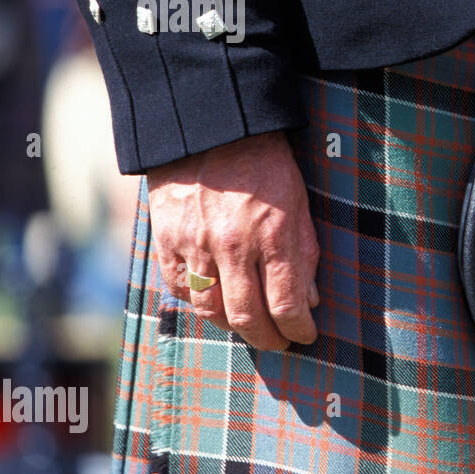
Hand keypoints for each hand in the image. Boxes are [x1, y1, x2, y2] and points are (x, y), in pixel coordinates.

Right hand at [147, 131, 319, 350]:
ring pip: (210, 310)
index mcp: (272, 235)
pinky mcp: (166, 240)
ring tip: (248, 326)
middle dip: (267, 339)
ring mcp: (195, 244)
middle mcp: (232, 245)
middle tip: (278, 343)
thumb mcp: (299, 205)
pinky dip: (197, 303)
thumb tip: (308, 300)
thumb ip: (304, 254)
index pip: (286, 304)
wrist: (213, 130)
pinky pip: (179, 289)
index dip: (298, 329)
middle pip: (247, 316)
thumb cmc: (266, 166)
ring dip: (232, 327)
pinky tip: (213, 302)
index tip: (305, 335)